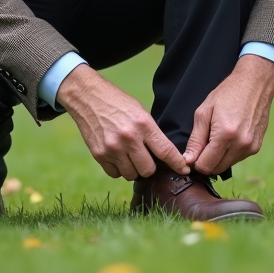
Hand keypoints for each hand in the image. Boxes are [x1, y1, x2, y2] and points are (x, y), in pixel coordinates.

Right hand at [57, 65, 188, 180]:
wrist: (88, 97)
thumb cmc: (118, 103)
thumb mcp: (140, 112)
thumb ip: (151, 133)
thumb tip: (164, 156)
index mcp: (143, 125)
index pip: (165, 151)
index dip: (177, 163)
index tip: (185, 170)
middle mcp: (129, 138)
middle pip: (148, 170)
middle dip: (149, 167)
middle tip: (145, 157)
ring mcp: (113, 148)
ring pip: (131, 175)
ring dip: (133, 169)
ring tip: (129, 155)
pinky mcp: (99, 155)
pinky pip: (115, 174)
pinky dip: (118, 169)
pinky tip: (117, 156)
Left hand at [183, 54, 273, 174]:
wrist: (255, 83)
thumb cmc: (227, 94)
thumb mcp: (204, 112)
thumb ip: (195, 139)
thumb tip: (188, 161)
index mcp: (225, 134)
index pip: (206, 165)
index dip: (195, 162)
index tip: (193, 153)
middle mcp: (241, 144)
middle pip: (216, 169)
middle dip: (206, 161)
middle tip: (204, 143)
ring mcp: (251, 147)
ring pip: (227, 165)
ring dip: (219, 157)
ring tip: (217, 136)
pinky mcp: (257, 146)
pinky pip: (237, 158)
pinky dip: (230, 153)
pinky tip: (229, 136)